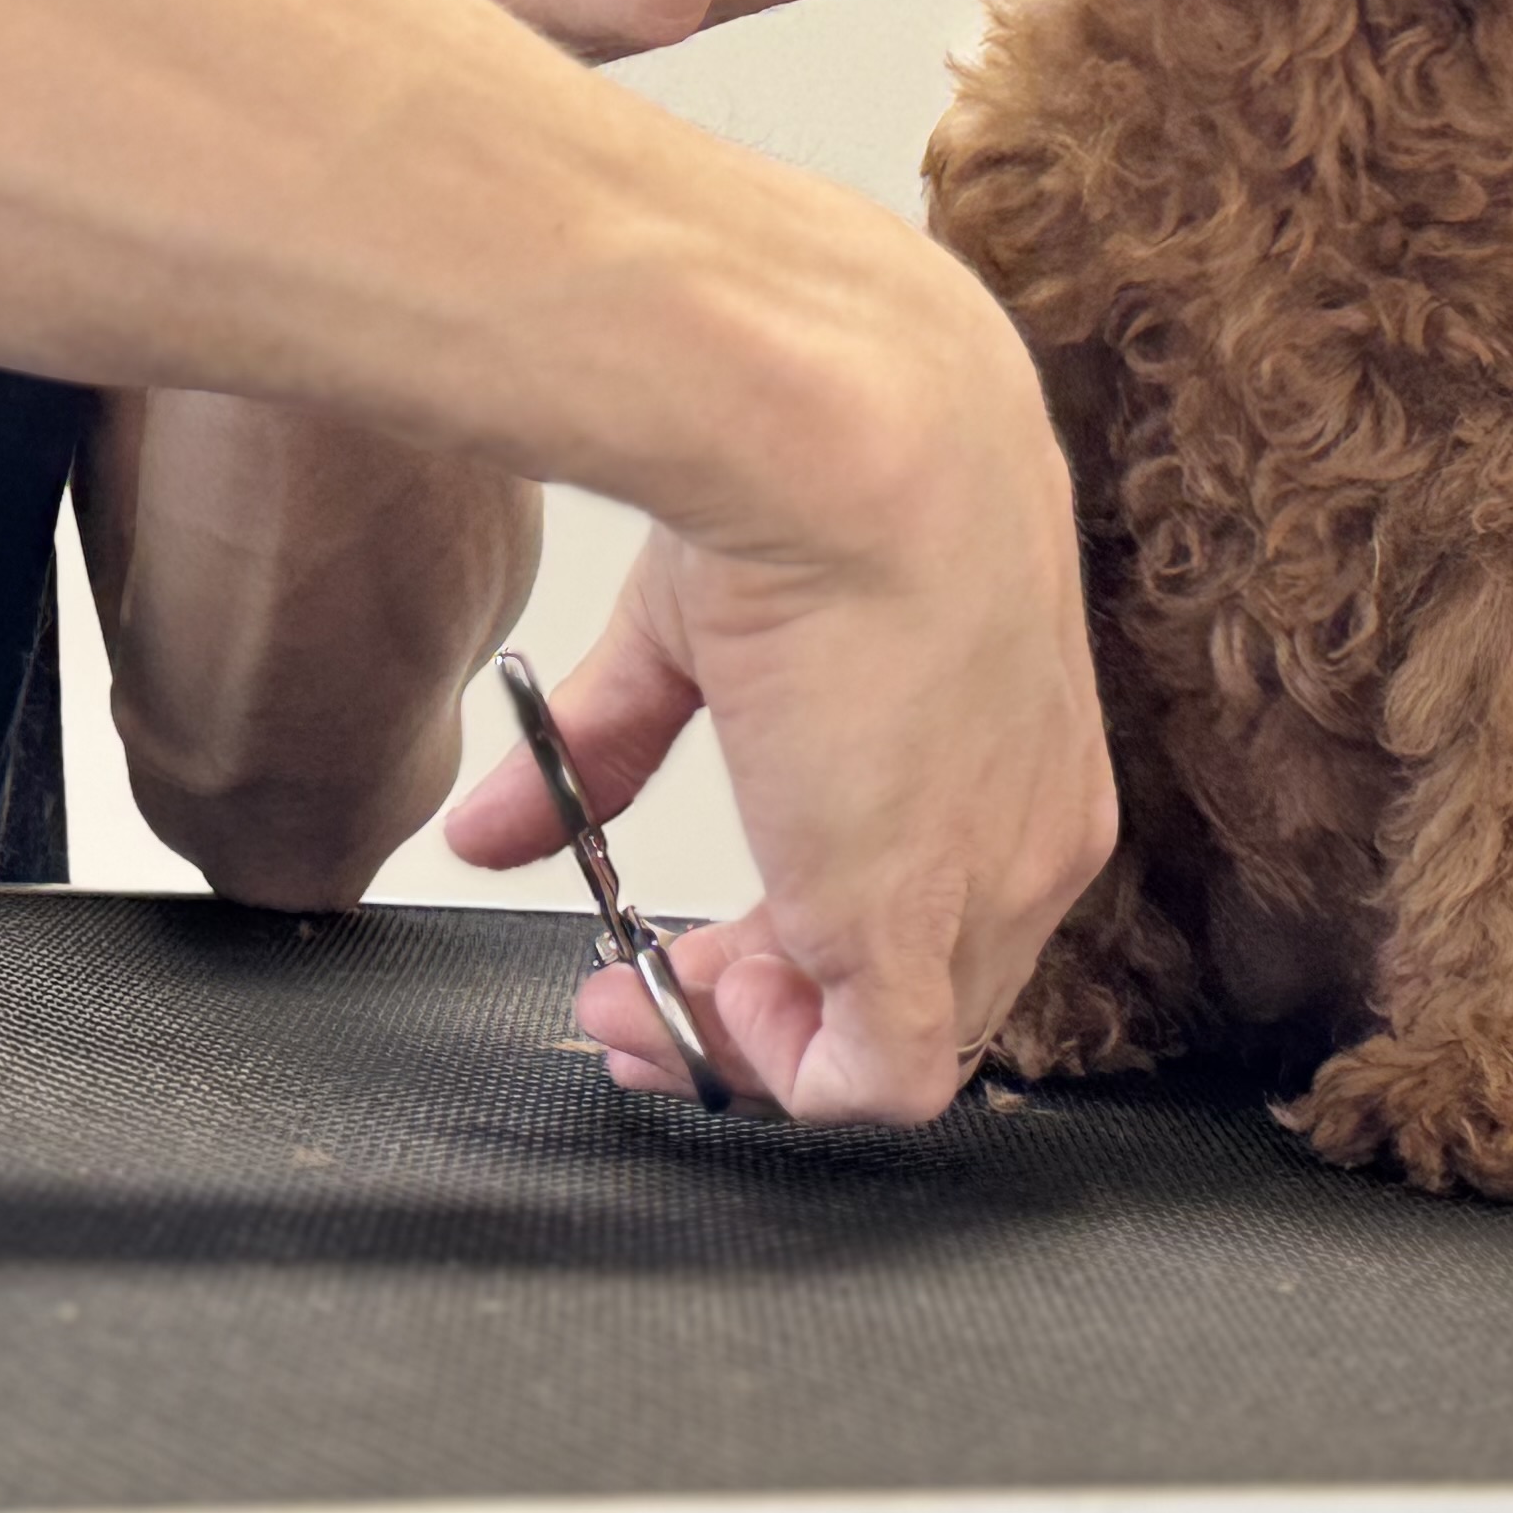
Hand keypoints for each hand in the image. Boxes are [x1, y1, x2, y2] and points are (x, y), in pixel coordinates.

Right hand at [441, 304, 1115, 1124]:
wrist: (852, 428)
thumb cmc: (804, 467)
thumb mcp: (694, 632)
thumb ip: (607, 744)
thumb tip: (486, 828)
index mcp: (1008, 747)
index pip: (930, 900)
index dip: (794, 947)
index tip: (675, 946)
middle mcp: (1026, 830)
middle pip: (911, 991)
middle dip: (756, 1010)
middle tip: (632, 1001)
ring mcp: (989, 885)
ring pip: (889, 1048)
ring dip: (745, 1048)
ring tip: (627, 1009)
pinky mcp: (926, 923)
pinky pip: (881, 1084)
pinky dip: (777, 1077)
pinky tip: (682, 1010)